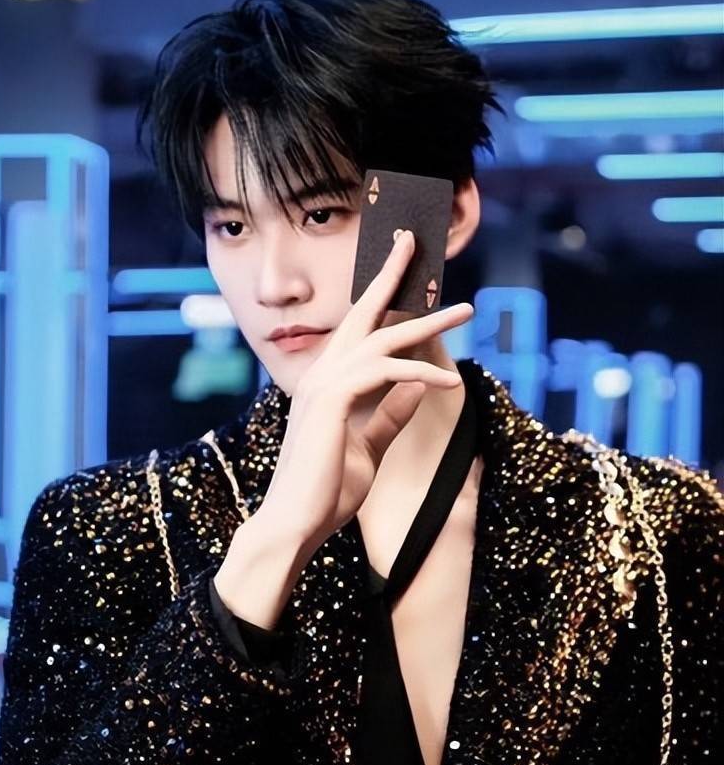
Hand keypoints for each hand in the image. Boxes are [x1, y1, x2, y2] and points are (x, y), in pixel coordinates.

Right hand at [259, 229, 473, 554]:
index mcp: (327, 384)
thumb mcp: (370, 448)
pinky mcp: (333, 402)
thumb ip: (390, 415)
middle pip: (363, 313)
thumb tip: (416, 384)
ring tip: (467, 310)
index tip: (407, 275)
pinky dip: (419, 372)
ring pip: (382, 338)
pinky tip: (446, 380)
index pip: (359, 332)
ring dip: (428, 322)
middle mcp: (322, 376)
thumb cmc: (327, 491)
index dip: (383, 298)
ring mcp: (323, 386)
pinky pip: (384, 373)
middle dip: (391, 275)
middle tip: (416, 242)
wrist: (297, 523)